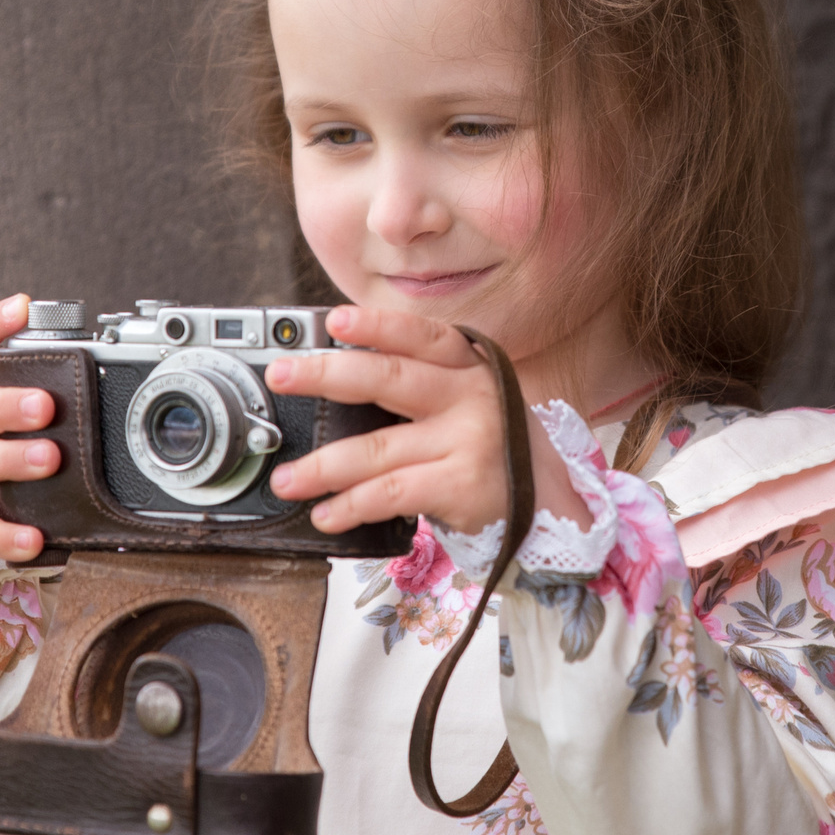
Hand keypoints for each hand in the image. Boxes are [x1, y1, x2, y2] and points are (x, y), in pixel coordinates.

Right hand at [0, 294, 58, 562]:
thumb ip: (69, 392)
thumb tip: (135, 374)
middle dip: (6, 403)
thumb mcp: (38, 415)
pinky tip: (33, 537)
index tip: (22, 307)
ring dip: (9, 457)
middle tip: (46, 405)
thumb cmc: (20, 447)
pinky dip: (5, 533)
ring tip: (49, 458)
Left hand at [264, 307, 589, 536]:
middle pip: (389, 379)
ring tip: (287, 478)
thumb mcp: (469, 402)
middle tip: (281, 375)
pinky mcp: (462, 485)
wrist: (553, 508)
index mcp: (470, 367)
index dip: (378, 326)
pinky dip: (351, 505)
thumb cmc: (493, 449)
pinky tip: (326, 513)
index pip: (421, 336)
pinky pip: (391, 493)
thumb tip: (336, 377)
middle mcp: (472, 397)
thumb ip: (419, 387)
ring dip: (322, 466)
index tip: (335, 321)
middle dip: (325, 375)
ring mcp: (469, 441)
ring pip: (377, 448)